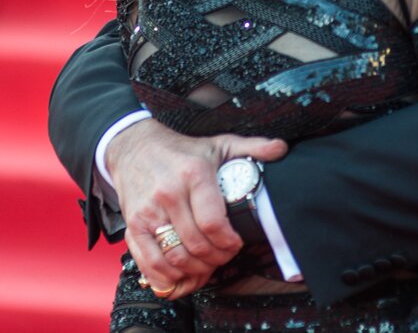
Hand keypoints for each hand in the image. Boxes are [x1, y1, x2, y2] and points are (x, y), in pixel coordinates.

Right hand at [108, 118, 286, 298]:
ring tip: (208, 265)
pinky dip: (166, 277)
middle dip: (216, 258)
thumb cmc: (184, 151)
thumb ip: (253, 146)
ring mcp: (147, 213)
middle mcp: (168, 195)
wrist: (136, 148)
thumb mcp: (221, 143)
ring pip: (173, 257)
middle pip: (195, 244)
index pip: (212, 222)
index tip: (237, 244)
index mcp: (194, 174)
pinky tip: (181, 276)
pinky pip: (148, 262)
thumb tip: (281, 148)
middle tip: (226, 256)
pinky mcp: (133, 226)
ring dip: (194, 270)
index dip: (228, 242)